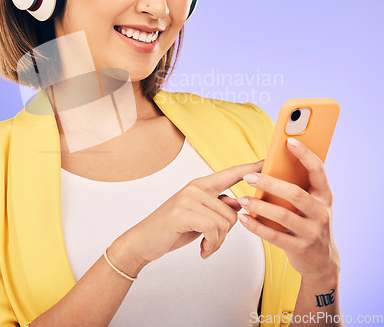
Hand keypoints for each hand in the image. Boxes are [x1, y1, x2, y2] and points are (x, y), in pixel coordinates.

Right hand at [113, 160, 263, 272]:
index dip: (250, 168)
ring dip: (218, 241)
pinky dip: (212, 245)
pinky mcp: (183, 212)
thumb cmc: (174, 228)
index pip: (230, 173)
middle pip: (233, 210)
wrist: (143, 240)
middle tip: (210, 240)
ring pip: (225, 222)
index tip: (267, 160)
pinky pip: (214, 230)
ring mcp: (188, 198)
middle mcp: (196, 187)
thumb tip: (239, 205)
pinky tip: (202, 250)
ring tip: (204, 245)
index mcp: (201, 185)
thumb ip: (218, 207)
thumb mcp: (199, 215)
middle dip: (226, 232)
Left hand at [237, 138, 339, 279]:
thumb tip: (270, 162)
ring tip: (242, 198)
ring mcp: (312, 232)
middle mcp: (321, 213)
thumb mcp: (312, 203)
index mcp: (324, 196)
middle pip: (295, 193)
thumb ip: (298, 185)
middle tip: (248, 176)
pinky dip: (256, 226)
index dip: (305, 155)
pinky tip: (243, 218)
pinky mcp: (300, 248)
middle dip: (270, 183)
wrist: (322, 261)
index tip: (289, 141)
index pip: (318, 170)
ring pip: (283, 216)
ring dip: (259, 206)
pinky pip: (274, 236)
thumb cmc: (310, 222)